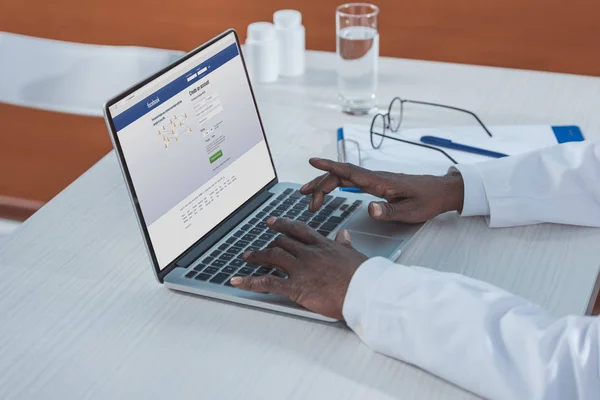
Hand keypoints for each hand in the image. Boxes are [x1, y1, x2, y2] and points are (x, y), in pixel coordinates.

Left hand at [231, 217, 367, 319]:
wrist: (364, 292)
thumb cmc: (363, 277)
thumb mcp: (355, 256)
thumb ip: (344, 246)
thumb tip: (343, 236)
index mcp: (323, 245)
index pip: (298, 230)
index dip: (282, 224)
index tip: (273, 222)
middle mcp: (308, 253)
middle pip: (282, 242)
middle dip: (268, 243)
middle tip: (258, 246)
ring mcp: (300, 269)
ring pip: (272, 256)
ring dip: (257, 256)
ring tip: (247, 257)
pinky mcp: (295, 287)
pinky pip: (267, 282)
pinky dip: (249, 281)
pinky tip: (238, 281)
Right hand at [300, 158, 464, 223]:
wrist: (441, 191)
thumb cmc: (427, 201)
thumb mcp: (411, 211)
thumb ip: (389, 210)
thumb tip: (369, 209)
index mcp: (379, 182)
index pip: (349, 171)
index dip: (329, 167)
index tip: (312, 161)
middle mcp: (373, 178)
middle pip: (340, 175)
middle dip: (320, 185)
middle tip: (306, 201)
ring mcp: (374, 180)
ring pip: (343, 177)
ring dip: (324, 184)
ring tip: (308, 196)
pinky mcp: (376, 184)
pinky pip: (349, 181)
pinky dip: (335, 184)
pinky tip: (328, 190)